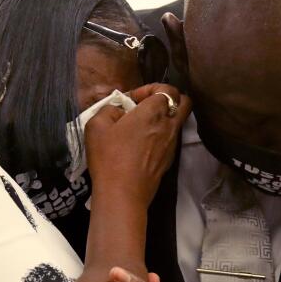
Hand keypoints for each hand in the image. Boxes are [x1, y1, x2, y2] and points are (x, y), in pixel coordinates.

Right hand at [84, 83, 189, 206]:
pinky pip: (171, 139)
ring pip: (178, 122)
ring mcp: (172, 144)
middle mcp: (169, 126)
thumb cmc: (109, 157)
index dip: (150, 88)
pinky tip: (142, 145)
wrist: (123, 193)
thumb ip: (109, 109)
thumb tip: (119, 110)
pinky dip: (161, 135)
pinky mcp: (169, 160)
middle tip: (147, 107)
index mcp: (154, 112)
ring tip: (141, 127)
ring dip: (165, 118)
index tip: (133, 100)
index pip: (167, 89)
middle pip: (184, 102)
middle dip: (169, 98)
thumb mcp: (96, 125)